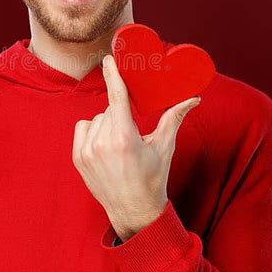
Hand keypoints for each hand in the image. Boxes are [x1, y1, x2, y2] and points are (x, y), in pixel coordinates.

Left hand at [72, 54, 200, 240]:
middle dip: (121, 115)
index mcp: (125, 138)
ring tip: (118, 145)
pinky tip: (104, 145)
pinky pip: (83, 128)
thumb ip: (174, 117)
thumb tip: (193, 97)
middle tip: (131, 134)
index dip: (113, 75)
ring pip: (96, 118)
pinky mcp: (78, 158)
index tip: (108, 60)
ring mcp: (87, 152)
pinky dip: (93, 131)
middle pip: (110, 109)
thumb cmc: (152, 178)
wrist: (133, 211)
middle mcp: (103, 144)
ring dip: (107, 123)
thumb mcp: (165, 147)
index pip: (117, 98)